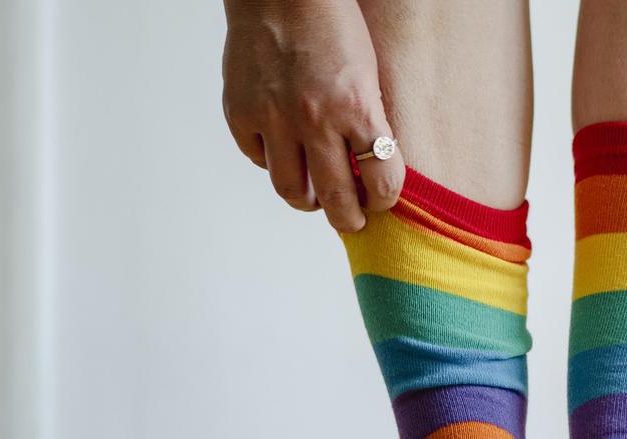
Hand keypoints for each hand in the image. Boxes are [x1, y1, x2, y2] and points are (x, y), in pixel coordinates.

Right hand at [221, 0, 405, 231]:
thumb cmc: (333, 28)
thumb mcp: (368, 74)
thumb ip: (367, 122)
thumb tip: (368, 172)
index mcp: (356, 107)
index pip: (382, 180)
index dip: (385, 199)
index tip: (381, 200)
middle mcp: (313, 119)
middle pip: (336, 199)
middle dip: (350, 220)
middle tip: (354, 222)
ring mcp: (272, 118)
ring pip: (291, 190)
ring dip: (309, 201)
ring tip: (317, 197)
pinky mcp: (240, 114)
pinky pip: (259, 159)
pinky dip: (273, 162)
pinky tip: (286, 151)